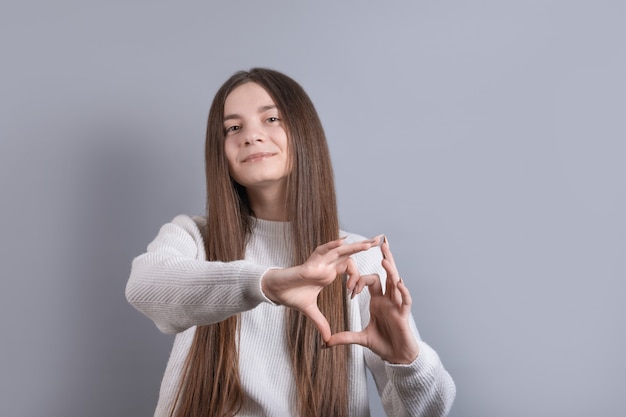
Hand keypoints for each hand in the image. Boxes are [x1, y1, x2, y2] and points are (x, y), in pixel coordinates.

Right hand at [261, 236, 381, 340]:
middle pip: (348, 253)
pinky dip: (331, 246)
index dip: (356, 279)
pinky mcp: (310, 262)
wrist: (276, 291)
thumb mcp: (310, 310)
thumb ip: (320, 322)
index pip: (349, 268)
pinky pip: (323, 250)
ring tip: (369, 243)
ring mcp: (319, 262)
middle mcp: (326, 265)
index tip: (353, 293)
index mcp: (329, 273)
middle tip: (380, 241)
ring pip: (339, 250)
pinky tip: (342, 242)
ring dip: (354, 246)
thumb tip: (327, 339)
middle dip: (363, 247)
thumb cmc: (291, 295)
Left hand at [326, 236, 419, 363]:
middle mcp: (389, 300)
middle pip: (388, 274)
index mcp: (379, 301)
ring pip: (396, 283)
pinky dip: (402, 292)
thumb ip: (344, 337)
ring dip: (391, 271)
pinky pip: (405, 301)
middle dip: (386, 258)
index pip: (371, 281)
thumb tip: (326, 342)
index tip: (350, 290)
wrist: (398, 357)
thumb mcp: (361, 338)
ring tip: (384, 258)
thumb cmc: (383, 344)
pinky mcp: (404, 315)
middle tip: (382, 241)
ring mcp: (397, 306)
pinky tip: (399, 283)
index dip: (359, 281)